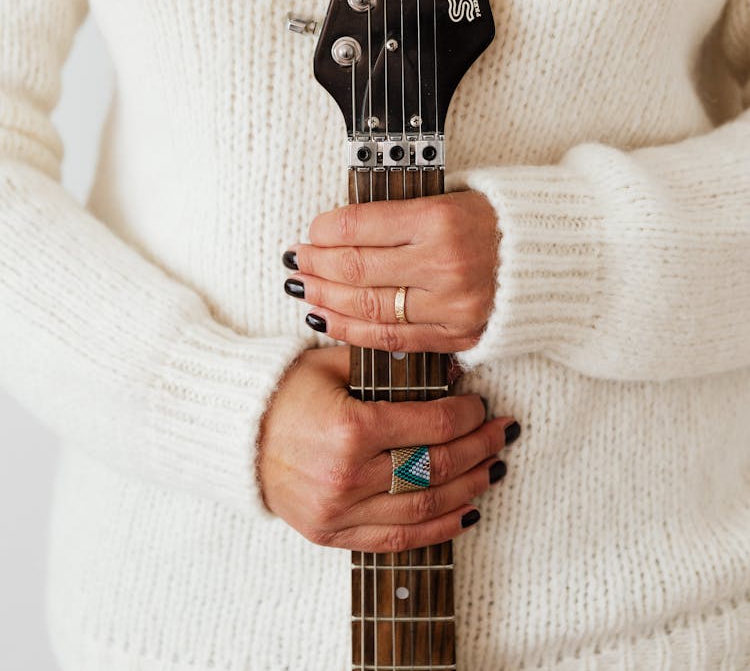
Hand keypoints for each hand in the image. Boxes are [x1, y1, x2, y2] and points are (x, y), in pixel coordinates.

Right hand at [257, 345, 516, 550]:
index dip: (464, 415)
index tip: (481, 404)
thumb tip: (447, 369)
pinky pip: (397, 540)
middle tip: (502, 432)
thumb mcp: (332, 363)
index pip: (428, 425)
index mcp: (350, 428)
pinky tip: (467, 512)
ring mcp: (340, 511)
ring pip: (424, 508)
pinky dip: (438, 529)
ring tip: (494, 469)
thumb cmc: (285, 391)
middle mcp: (347, 476)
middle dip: (477, 448)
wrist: (235, 434)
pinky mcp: (333, 535)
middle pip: (434, 467)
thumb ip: (387, 367)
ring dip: (468, 488)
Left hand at [283, 190, 498, 352]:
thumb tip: (330, 233)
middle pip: (358, 270)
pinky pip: (391, 338)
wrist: (542, 255)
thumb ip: (391, 217)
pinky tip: (325, 318)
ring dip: (326, 299)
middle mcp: (446, 264)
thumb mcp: (442, 198)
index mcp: (440, 219)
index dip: (324, 231)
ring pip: (368, 309)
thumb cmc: (485, 219)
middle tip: (295, 260)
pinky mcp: (457, 336)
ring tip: (303, 289)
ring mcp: (452, 305)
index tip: (310, 231)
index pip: (360, 227)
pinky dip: (351, 330)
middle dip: (317, 265)